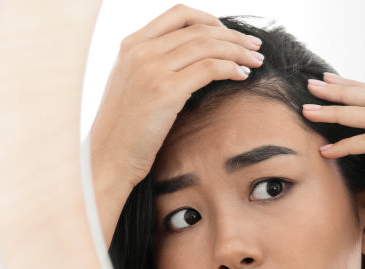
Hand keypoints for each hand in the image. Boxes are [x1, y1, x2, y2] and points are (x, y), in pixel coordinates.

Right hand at [91, 4, 263, 245]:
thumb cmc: (126, 130)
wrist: (108, 157)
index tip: (230, 34)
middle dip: (233, 36)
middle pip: (199, 29)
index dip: (211, 20)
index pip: (179, 15)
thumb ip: (157, 66)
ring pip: (208, 45)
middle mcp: (140, 50)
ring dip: (238, 51)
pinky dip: (231, 68)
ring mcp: (151, 68)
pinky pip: (209, 68)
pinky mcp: (164, 90)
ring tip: (256, 61)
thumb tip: (195, 60)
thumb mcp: (135, 86)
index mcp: (131, 45)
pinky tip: (243, 76)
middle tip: (255, 47)